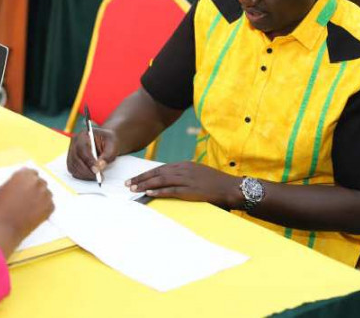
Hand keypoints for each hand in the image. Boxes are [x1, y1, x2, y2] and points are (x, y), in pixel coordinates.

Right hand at [0, 169, 53, 257]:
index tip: (27, 185)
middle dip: (34, 188)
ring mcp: (45, 195)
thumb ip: (15, 182)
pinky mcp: (49, 207)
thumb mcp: (3, 188)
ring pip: (46, 193)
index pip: (31, 172)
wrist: (4, 229)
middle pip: (40, 182)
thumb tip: (22, 183)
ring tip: (30, 207)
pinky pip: (50, 204)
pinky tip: (34, 213)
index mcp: (24, 175)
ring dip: (40, 197)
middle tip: (27, 198)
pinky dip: (44, 208)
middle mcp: (36, 182)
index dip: (28, 180)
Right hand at [66, 128, 118, 180]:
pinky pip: (72, 169)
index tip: (96, 170)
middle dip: (86, 170)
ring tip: (95, 177)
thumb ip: (107, 156)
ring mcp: (71, 151)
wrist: (106, 142)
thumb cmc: (109, 142)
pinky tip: (90, 176)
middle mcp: (74, 142)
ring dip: (83, 174)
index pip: (82, 147)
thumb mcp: (113, 146)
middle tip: (97, 176)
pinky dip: (80, 175)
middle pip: (75, 157)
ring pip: (72, 165)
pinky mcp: (71, 159)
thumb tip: (99, 167)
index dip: (88, 160)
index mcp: (84, 134)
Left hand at [126, 162, 242, 209]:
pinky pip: (171, 190)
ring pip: (161, 181)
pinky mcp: (191, 190)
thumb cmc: (216, 183)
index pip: (161, 168)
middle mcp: (184, 170)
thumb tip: (170, 180)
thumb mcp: (198, 174)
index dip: (146, 173)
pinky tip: (149, 193)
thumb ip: (185, 175)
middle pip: (157, 173)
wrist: (231, 187)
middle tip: (128, 183)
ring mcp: (187, 179)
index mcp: (185, 165)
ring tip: (133, 189)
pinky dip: (159, 192)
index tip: (135, 178)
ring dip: (146, 185)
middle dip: (141, 178)